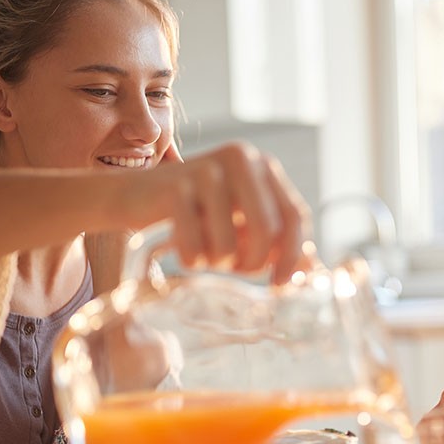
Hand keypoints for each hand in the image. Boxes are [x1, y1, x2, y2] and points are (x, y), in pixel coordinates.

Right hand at [146, 141, 311, 284]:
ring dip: (217, 263)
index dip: (293, 256)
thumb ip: (277, 243)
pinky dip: (191, 260)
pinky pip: (195, 247)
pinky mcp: (174, 187)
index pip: (296, 216)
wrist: (131, 195)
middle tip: (235, 269)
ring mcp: (207, 170)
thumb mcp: (240, 224)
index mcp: (262, 165)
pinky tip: (183, 250)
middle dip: (252, 264)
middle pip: (268, 232)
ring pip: (230, 245)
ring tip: (205, 252)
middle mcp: (240, 158)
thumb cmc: (195, 214)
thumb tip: (312, 269)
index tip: (279, 284)